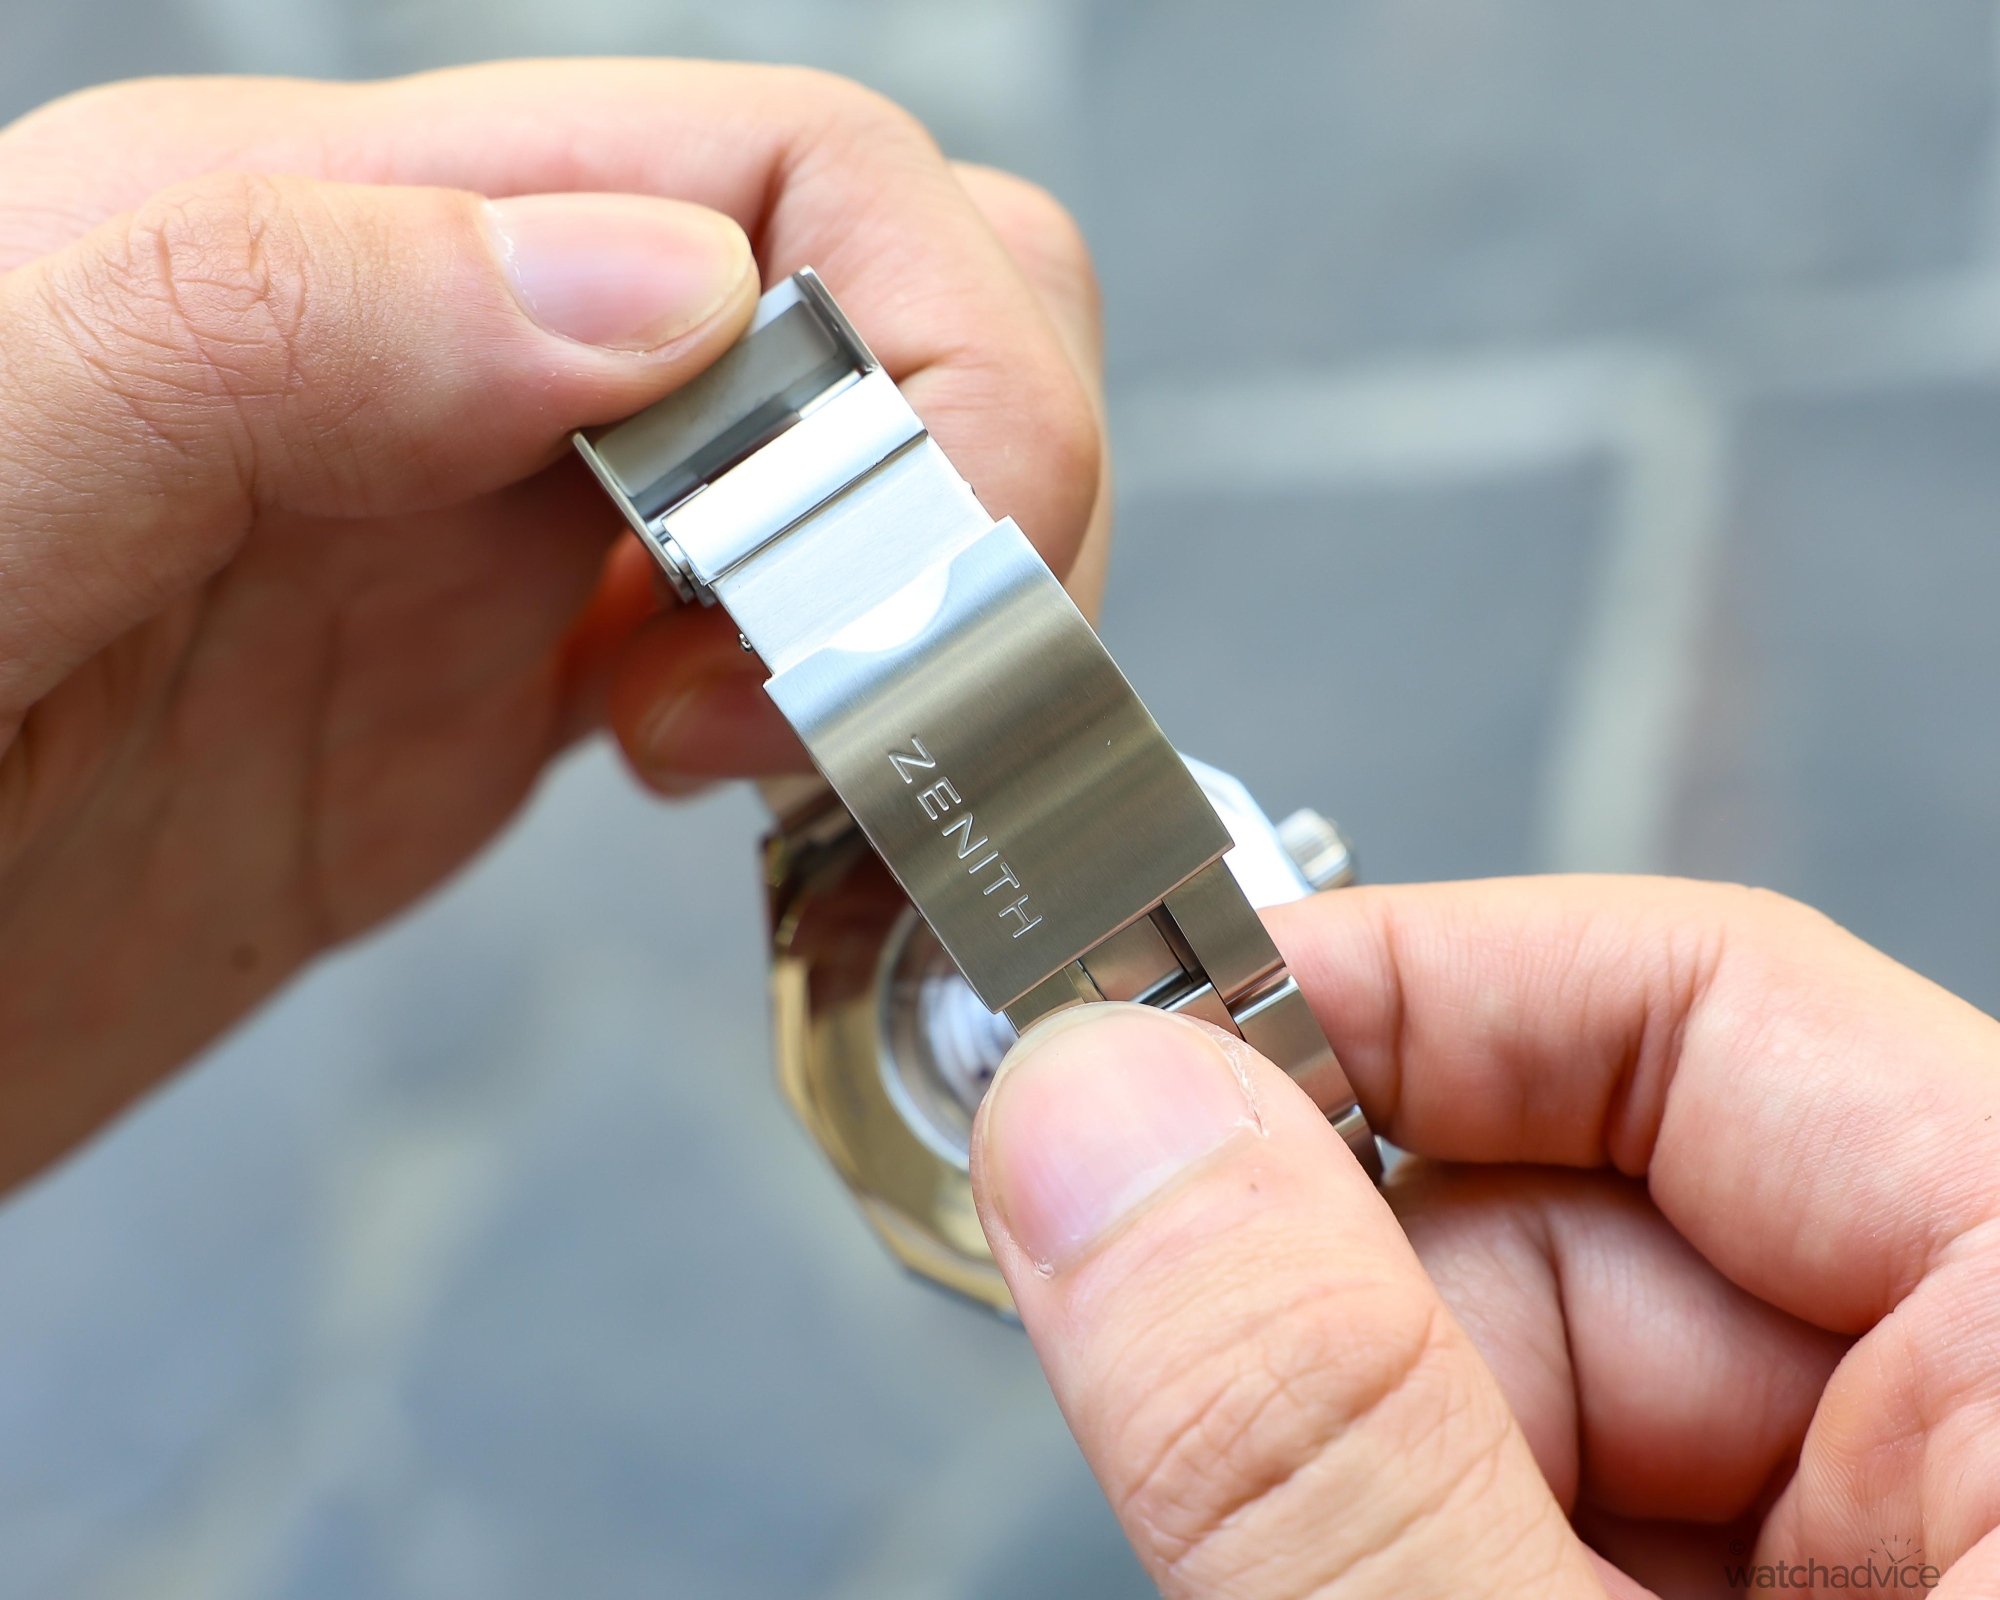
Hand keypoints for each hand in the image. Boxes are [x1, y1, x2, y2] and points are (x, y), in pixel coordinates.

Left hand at [0, 62, 1106, 1189]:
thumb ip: (257, 326)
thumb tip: (654, 292)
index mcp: (329, 242)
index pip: (797, 176)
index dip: (921, 372)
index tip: (843, 612)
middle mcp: (442, 358)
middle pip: (884, 293)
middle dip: (971, 484)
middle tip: (831, 698)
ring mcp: (486, 534)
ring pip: (866, 459)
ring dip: (930, 603)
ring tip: (771, 762)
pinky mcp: (497, 700)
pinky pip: (776, 631)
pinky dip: (852, 709)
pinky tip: (751, 800)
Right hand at [972, 878, 1999, 1596]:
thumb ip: (1329, 1432)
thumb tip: (1098, 1127)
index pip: (1711, 1000)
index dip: (1396, 988)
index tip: (1150, 1028)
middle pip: (1583, 1209)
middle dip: (1350, 1310)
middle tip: (1188, 1413)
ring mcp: (1922, 1560)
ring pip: (1543, 1380)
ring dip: (1370, 1464)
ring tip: (1300, 1573)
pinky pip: (1566, 1511)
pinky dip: (1419, 1549)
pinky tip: (1367, 1594)